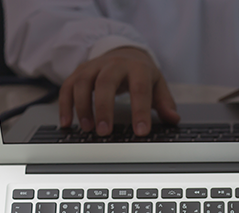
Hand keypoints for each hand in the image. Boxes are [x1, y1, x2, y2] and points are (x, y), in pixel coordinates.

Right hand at [59, 47, 179, 135]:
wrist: (124, 52)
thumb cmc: (141, 73)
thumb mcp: (157, 84)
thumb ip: (165, 103)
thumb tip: (173, 119)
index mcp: (138, 68)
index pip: (140, 88)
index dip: (140, 110)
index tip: (140, 131)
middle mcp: (114, 64)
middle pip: (106, 82)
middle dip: (104, 108)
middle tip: (105, 132)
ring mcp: (94, 66)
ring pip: (83, 83)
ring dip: (83, 107)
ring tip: (88, 129)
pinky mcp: (79, 71)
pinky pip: (67, 87)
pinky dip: (65, 105)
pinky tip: (67, 123)